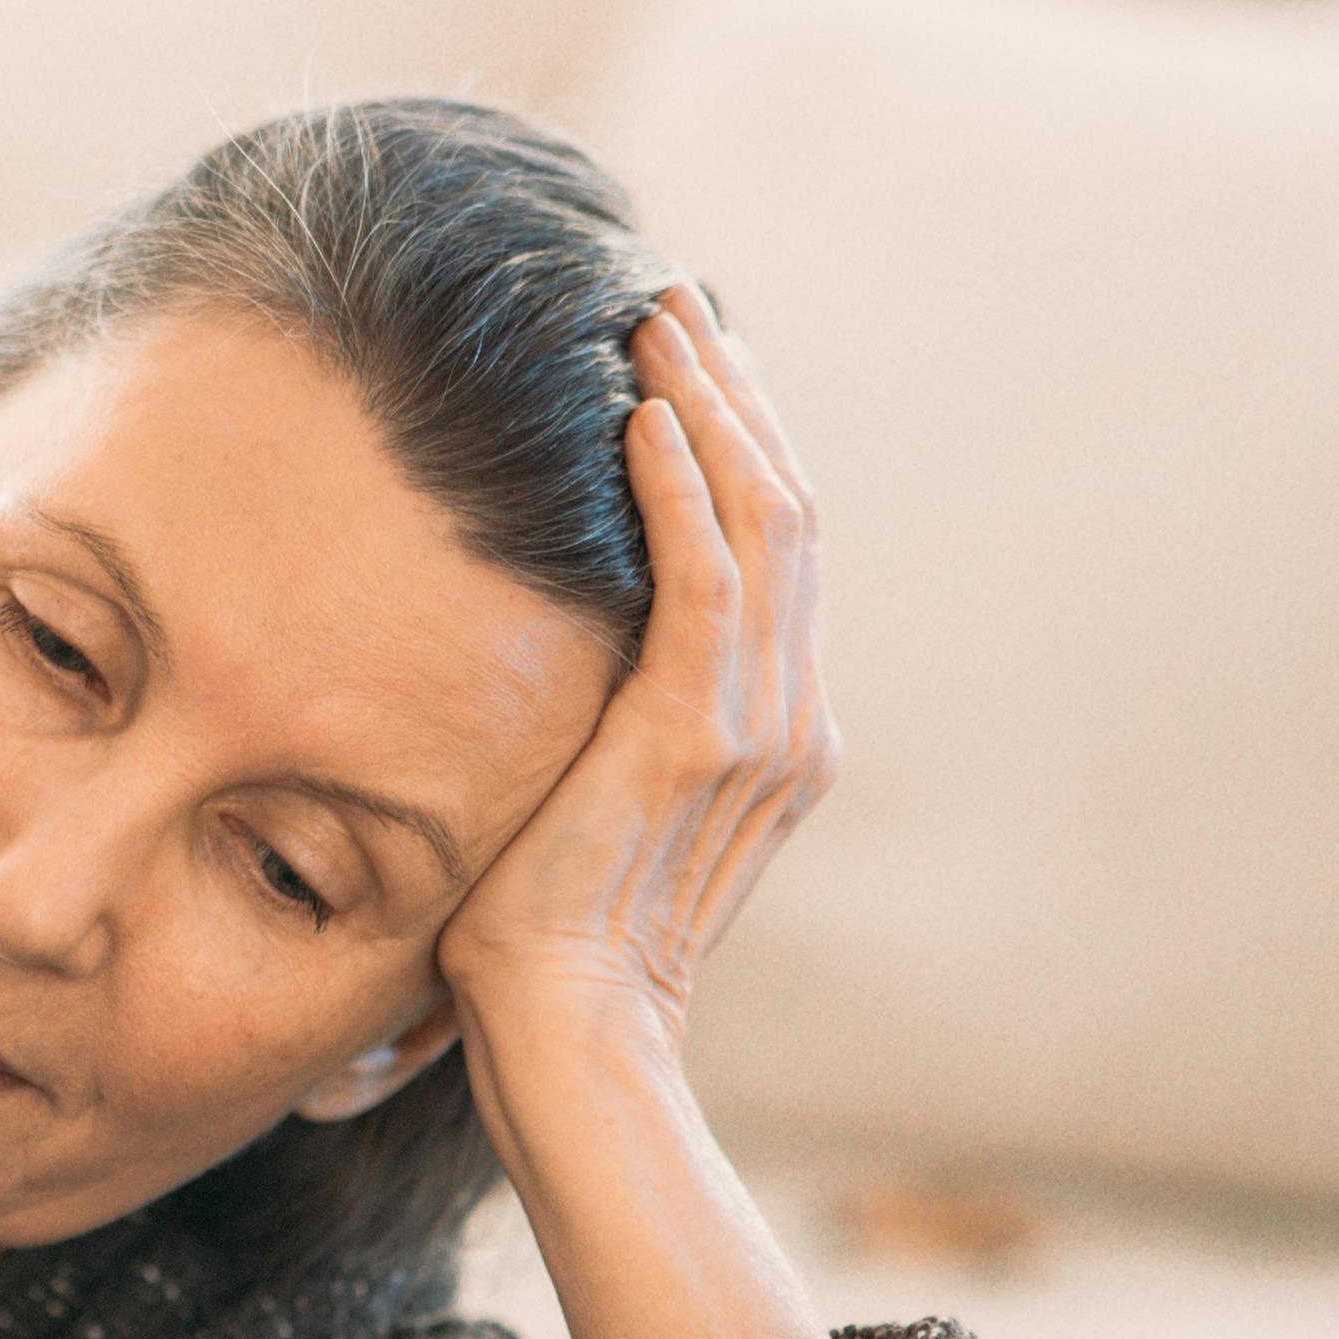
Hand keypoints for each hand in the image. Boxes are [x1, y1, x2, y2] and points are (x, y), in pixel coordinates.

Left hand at [439, 289, 838, 1115]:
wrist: (567, 1032)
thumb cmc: (548, 935)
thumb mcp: (596, 798)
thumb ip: (613, 717)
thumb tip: (561, 640)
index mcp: (780, 733)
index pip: (779, 554)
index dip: (742, 446)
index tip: (690, 365)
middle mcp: (790, 720)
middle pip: (788, 514)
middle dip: (735, 398)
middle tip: (678, 306)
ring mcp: (756, 728)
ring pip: (762, 522)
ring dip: (708, 410)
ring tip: (657, 325)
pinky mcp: (693, 735)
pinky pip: (704, 577)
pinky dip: (681, 486)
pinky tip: (642, 415)